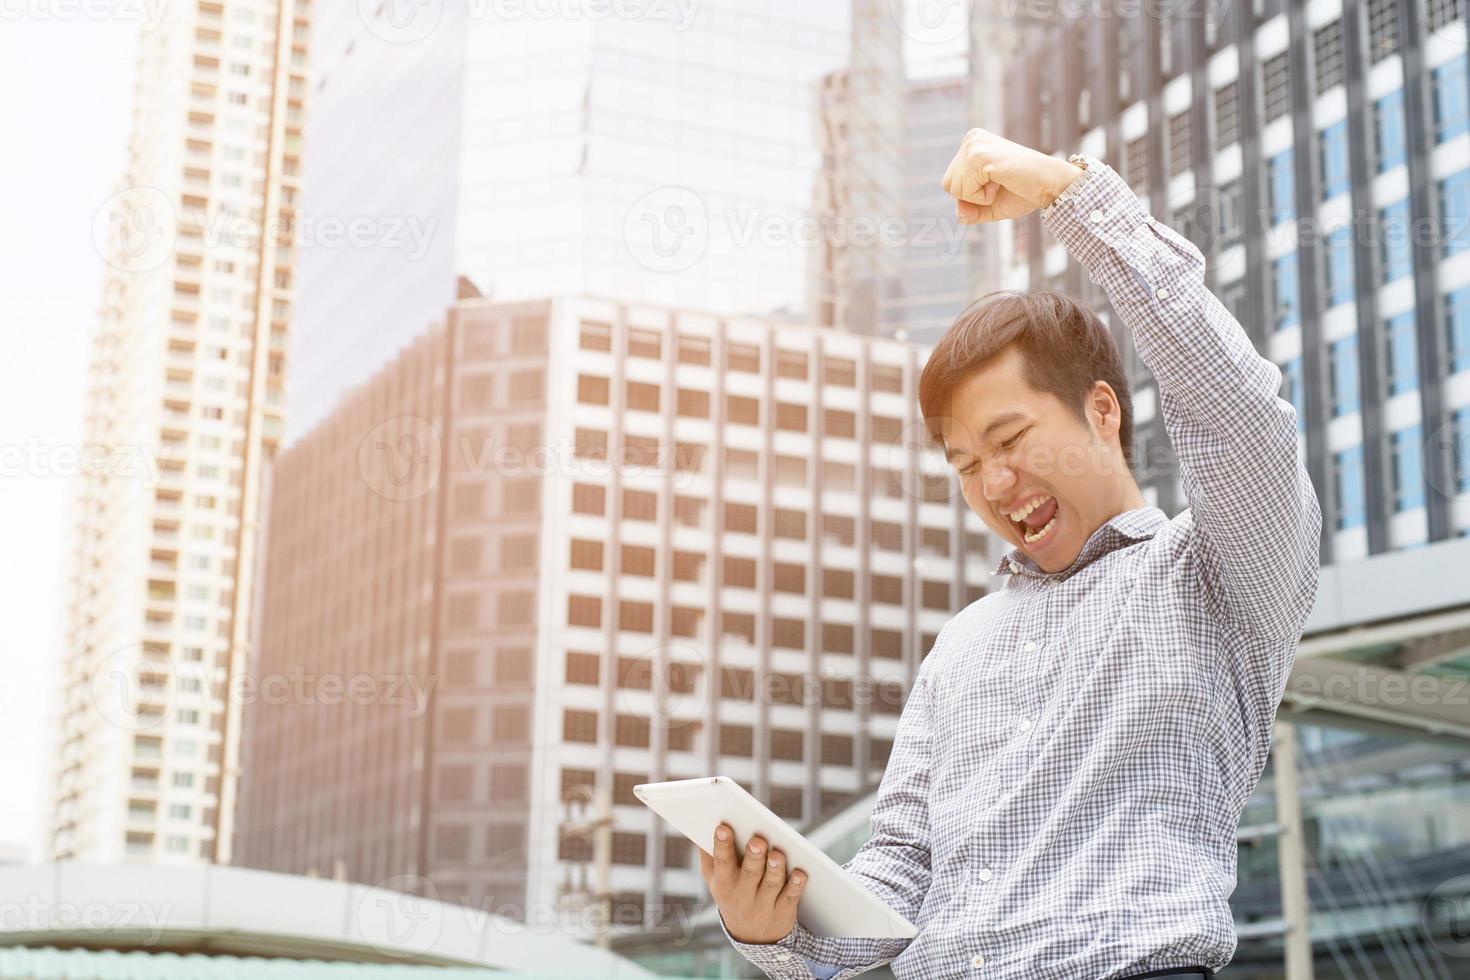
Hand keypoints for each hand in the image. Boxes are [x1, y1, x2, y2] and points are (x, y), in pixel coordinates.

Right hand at [699, 823, 806, 943]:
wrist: (752, 938)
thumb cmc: (732, 893)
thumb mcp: (715, 880)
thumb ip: (709, 854)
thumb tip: (704, 824)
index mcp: (724, 882)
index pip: (722, 862)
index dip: (722, 845)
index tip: (723, 827)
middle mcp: (742, 895)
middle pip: (750, 873)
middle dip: (753, 856)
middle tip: (757, 841)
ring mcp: (763, 905)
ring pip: (771, 884)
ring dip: (775, 869)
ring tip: (777, 854)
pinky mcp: (783, 912)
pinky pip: (790, 898)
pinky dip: (796, 885)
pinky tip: (800, 873)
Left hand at [940, 127, 1083, 223]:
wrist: (1050, 186)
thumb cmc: (1023, 192)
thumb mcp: (989, 205)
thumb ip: (969, 211)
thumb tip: (958, 212)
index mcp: (971, 144)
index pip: (950, 182)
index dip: (972, 195)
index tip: (998, 183)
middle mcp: (971, 139)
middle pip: (948, 185)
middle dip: (973, 196)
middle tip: (1000, 183)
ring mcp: (974, 145)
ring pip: (954, 189)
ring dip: (979, 196)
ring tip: (1002, 181)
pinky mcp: (979, 156)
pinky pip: (965, 192)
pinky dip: (984, 197)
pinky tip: (1002, 182)